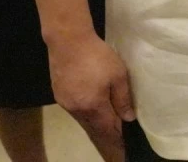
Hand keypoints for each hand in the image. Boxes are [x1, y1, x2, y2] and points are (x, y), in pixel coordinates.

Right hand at [47, 31, 134, 160]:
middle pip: (94, 126)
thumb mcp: (118, 75)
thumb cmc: (97, 56)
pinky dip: (86, 112)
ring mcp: (65, 103)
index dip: (117, 137)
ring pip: (84, 118)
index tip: (124, 146)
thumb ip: (123, 99)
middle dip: (106, 132)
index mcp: (93, 106)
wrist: (68, 41)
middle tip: (117, 138)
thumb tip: (128, 118)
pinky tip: (92, 109)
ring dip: (96, 122)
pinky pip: (76, 109)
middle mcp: (77, 109)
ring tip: (107, 124)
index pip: (107, 128)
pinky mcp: (59, 94)